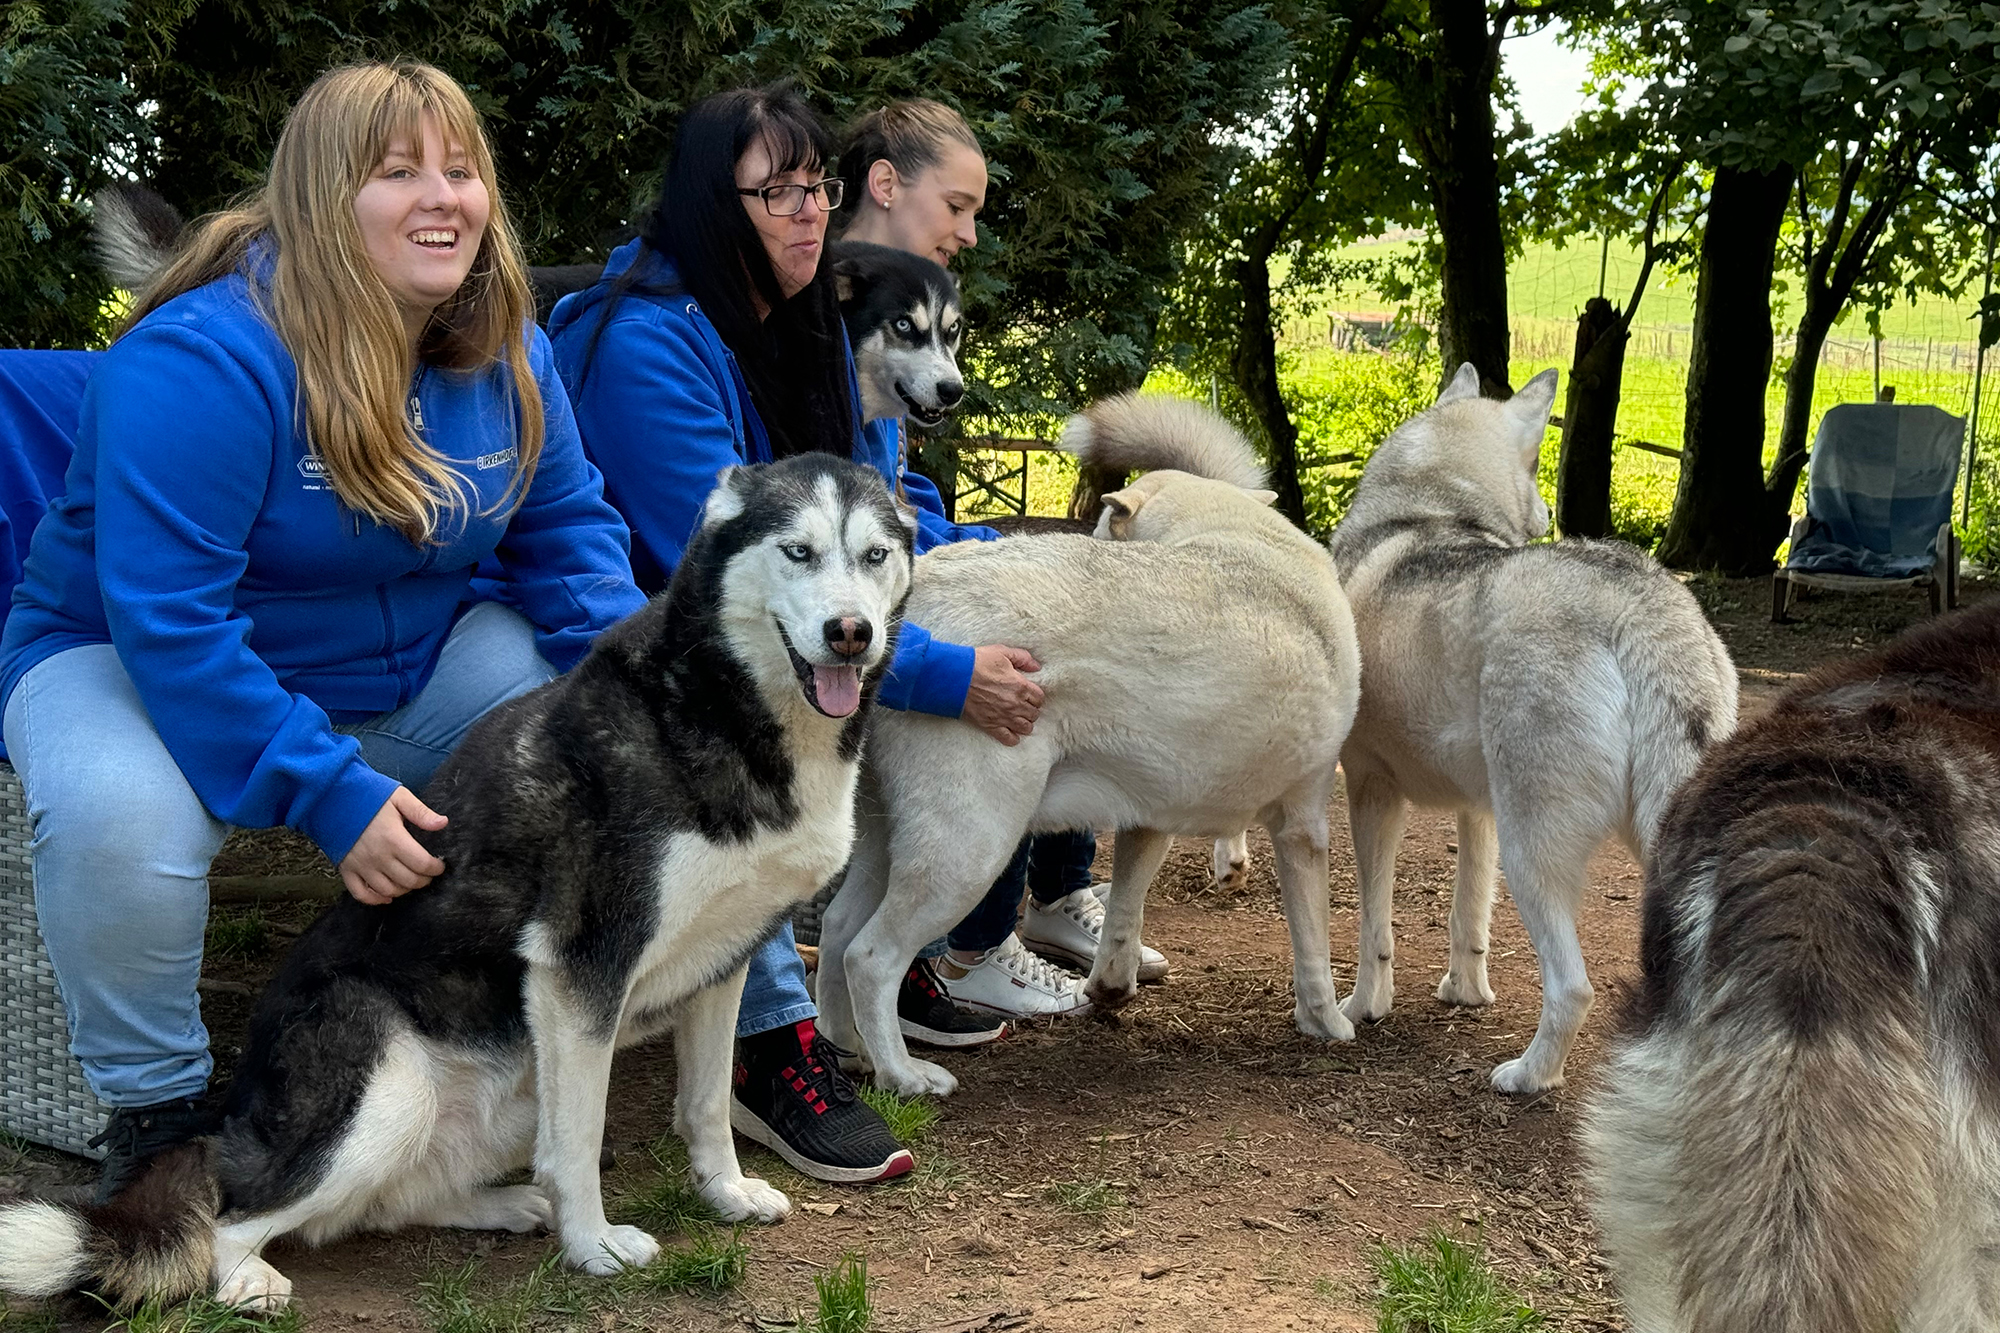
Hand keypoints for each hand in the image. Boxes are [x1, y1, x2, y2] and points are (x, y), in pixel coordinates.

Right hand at [338, 787, 447, 905]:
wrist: (332, 798)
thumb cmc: (367, 796)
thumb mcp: (398, 797)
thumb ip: (421, 812)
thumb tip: (442, 823)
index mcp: (393, 839)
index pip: (422, 864)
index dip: (435, 868)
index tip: (439, 865)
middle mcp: (378, 857)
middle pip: (408, 880)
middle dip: (423, 880)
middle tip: (428, 874)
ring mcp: (361, 866)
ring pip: (388, 891)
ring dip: (404, 890)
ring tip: (411, 881)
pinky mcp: (347, 870)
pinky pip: (361, 894)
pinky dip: (376, 900)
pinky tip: (387, 896)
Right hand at [961, 644, 1043, 745]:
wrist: (955, 678)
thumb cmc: (977, 663)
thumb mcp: (1001, 652)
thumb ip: (1022, 658)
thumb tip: (1036, 666)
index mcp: (1021, 686)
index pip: (1039, 698)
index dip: (1035, 697)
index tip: (1029, 695)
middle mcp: (1016, 704)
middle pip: (1034, 714)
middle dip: (1031, 710)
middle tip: (1024, 706)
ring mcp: (1004, 717)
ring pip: (1025, 728)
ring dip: (1025, 724)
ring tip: (1019, 719)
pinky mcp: (991, 726)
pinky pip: (1009, 739)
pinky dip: (1013, 738)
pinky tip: (1011, 733)